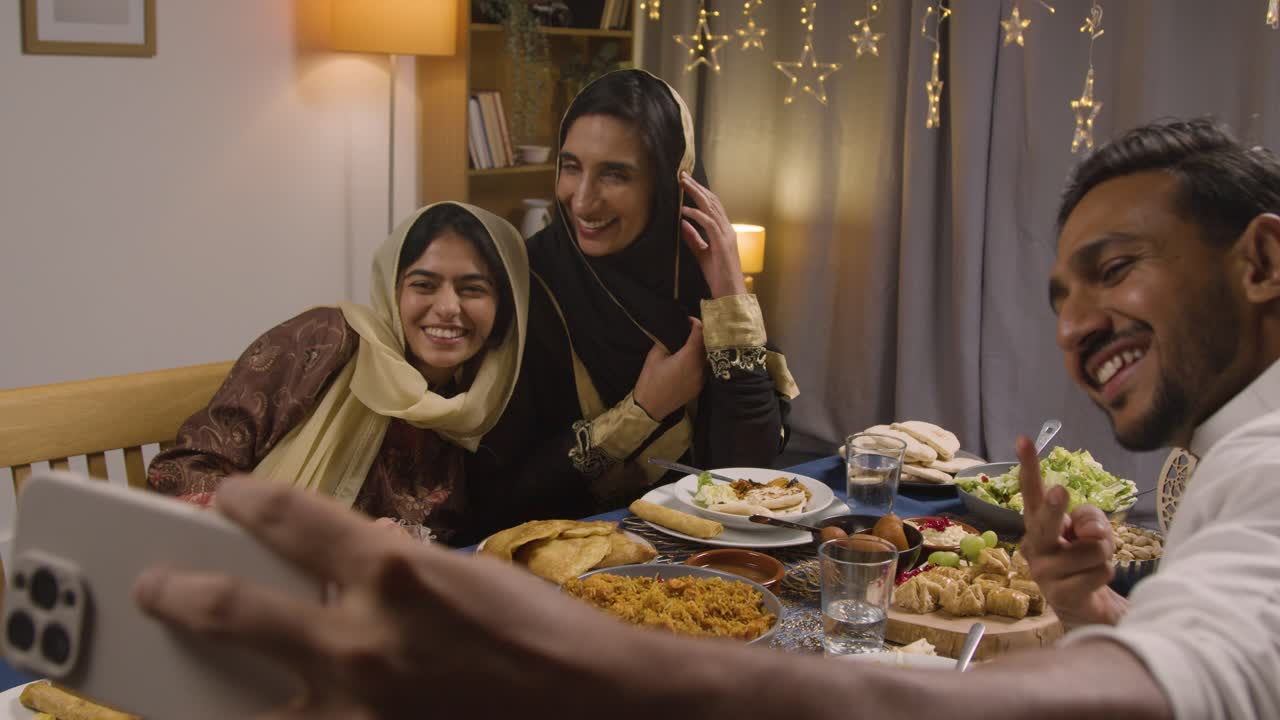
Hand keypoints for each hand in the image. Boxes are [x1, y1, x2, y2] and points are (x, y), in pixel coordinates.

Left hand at [132, 478, 643, 718]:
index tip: (226, 498)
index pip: (289, 517)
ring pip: (237, 707)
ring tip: (173, 687)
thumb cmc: (537, 629)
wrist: (589, 701)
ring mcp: (356, 707)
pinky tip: (251, 716)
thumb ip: (396, 563)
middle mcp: (358, 639)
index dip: (245, 501)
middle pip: (231, 608)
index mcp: (390, 570)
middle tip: (156, 589)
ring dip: (196, 691)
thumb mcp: (466, 571)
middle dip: (178, 592)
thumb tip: (348, 558)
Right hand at [633, 317, 706, 420]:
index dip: (695, 324)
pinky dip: (700, 362)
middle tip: (690, 330)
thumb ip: (667, 341)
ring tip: (691, 344)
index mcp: (689, 357)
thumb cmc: (650, 380)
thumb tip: (673, 333)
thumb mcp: (655, 356)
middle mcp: (700, 367)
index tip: (689, 320)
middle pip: (706, 345)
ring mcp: (702, 379)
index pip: (699, 333)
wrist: (650, 407)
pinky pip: (704, 369)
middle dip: (699, 336)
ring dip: (701, 350)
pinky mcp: (700, 387)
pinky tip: (691, 360)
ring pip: (707, 358)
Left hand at [679, 172, 747, 297]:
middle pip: (712, 201)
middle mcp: (727, 229)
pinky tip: (685, 210)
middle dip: (697, 187)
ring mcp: (726, 235)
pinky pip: (709, 224)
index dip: (699, 192)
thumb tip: (682, 223)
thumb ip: (693, 238)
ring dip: (696, 195)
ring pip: (712, 208)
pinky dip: (697, 215)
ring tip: (683, 185)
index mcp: (723, 230)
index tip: (686, 182)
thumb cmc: (718, 275)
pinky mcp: (722, 243)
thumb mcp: (701, 253)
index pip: (712, 205)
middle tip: (682, 175)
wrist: (729, 292)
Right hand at [1015, 436, 1126, 627]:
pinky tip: (1093, 582)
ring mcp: (1044, 572)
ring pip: (1092, 547)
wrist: (1086, 605)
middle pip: (1046, 520)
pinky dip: (1106, 573)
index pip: (1032, 491)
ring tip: (1093, 564)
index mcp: (1038, 524)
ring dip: (1104, 553)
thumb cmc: (1086, 557)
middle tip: (1061, 492)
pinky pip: (1101, 571)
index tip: (1023, 439)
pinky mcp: (1061, 595)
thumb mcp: (1092, 529)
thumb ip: (1091, 519)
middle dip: (1055, 507)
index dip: (1029, 465)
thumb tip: (1089, 533)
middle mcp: (1033, 546)